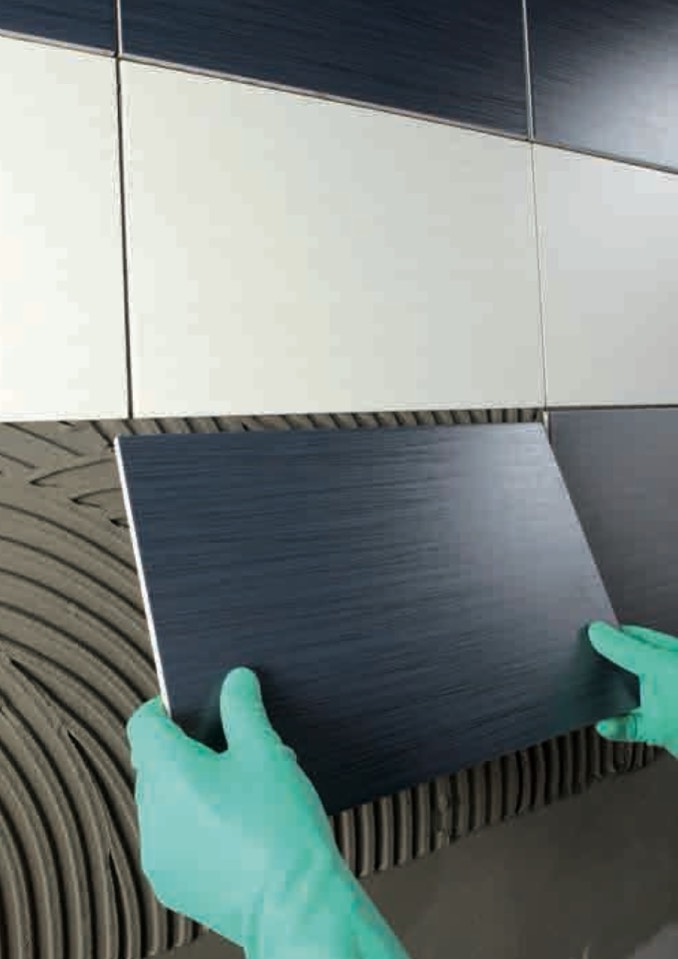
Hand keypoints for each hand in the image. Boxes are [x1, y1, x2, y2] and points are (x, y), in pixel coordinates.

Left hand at [127, 667, 410, 958]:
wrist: (297, 904)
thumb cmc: (282, 828)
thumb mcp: (266, 753)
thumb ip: (244, 708)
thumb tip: (236, 680)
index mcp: (169, 774)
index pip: (143, 725)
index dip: (164, 709)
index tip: (188, 707)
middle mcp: (153, 814)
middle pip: (153, 764)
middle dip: (184, 751)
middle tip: (228, 750)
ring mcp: (159, 853)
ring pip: (162, 803)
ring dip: (188, 790)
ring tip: (238, 792)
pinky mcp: (171, 883)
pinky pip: (172, 840)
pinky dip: (192, 827)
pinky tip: (234, 828)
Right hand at [588, 621, 677, 754]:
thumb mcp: (657, 666)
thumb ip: (626, 649)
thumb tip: (599, 632)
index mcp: (669, 653)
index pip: (634, 636)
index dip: (612, 633)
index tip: (588, 634)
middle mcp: (666, 677)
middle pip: (629, 666)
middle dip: (608, 667)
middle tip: (587, 665)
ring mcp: (663, 704)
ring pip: (628, 698)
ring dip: (611, 700)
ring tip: (595, 696)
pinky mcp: (659, 731)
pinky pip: (630, 727)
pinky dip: (616, 727)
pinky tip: (606, 725)